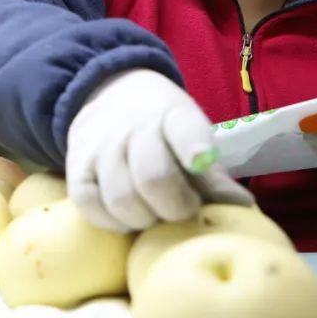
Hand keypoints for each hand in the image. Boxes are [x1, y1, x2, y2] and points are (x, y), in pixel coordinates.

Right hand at [66, 69, 253, 232]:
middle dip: (175, 207)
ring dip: (144, 219)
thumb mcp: (191, 137)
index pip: (183, 129)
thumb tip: (241, 207)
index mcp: (172, 115)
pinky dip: (111, 221)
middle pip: (153, 177)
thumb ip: (212, 175)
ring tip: (153, 215)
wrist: (112, 96)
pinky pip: (89, 205)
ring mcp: (100, 146)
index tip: (201, 160)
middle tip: (182, 211)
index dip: (192, 147)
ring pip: (121, 199)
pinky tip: (126, 219)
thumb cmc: (164, 129)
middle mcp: (132, 126)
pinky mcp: (75, 166)